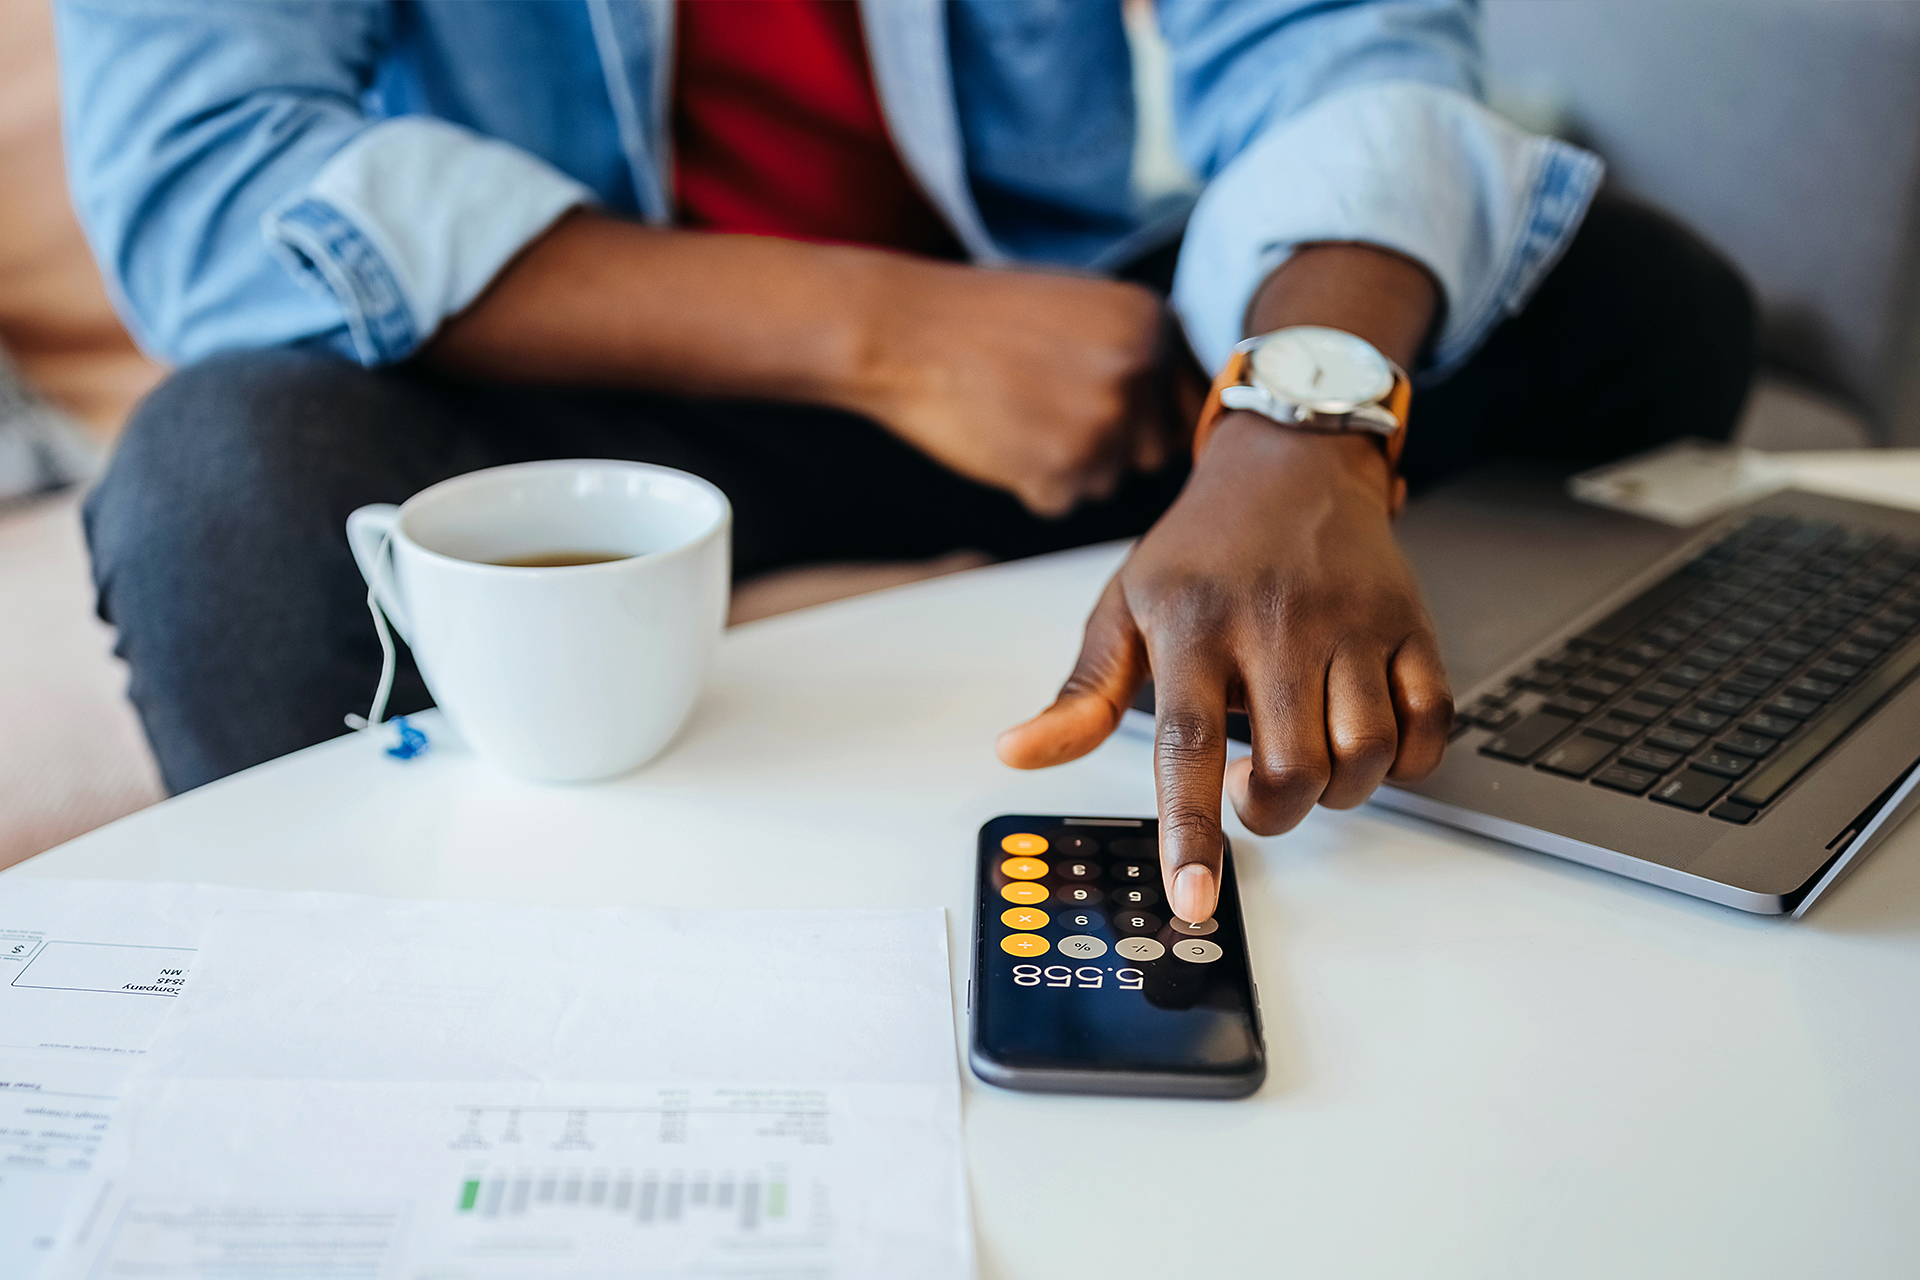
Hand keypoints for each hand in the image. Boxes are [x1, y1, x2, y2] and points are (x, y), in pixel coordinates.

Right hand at [849, 260, 1181, 516]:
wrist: (902, 330)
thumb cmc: (982, 319)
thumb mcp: (1081, 306)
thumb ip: (1137, 352)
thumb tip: (1181, 416)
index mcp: (1153, 321)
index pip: (1187, 402)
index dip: (1145, 417)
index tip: (1104, 413)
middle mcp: (1141, 369)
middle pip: (1152, 451)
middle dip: (1109, 446)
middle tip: (1045, 410)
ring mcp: (1104, 421)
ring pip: (1107, 481)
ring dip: (1066, 466)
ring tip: (1014, 413)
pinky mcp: (1063, 469)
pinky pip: (1062, 501)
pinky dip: (1029, 484)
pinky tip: (997, 435)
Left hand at [995, 415, 1452, 921]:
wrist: (1292, 462)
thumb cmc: (1202, 548)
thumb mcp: (1124, 607)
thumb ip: (1080, 694)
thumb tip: (1018, 753)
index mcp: (1195, 626)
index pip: (1188, 747)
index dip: (1190, 832)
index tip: (1192, 899)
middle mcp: (1278, 625)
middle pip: (1290, 769)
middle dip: (1271, 813)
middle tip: (1250, 789)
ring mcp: (1352, 623)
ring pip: (1365, 755)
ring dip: (1339, 791)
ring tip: (1306, 762)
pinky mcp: (1410, 624)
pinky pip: (1430, 724)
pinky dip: (1407, 760)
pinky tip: (1366, 741)